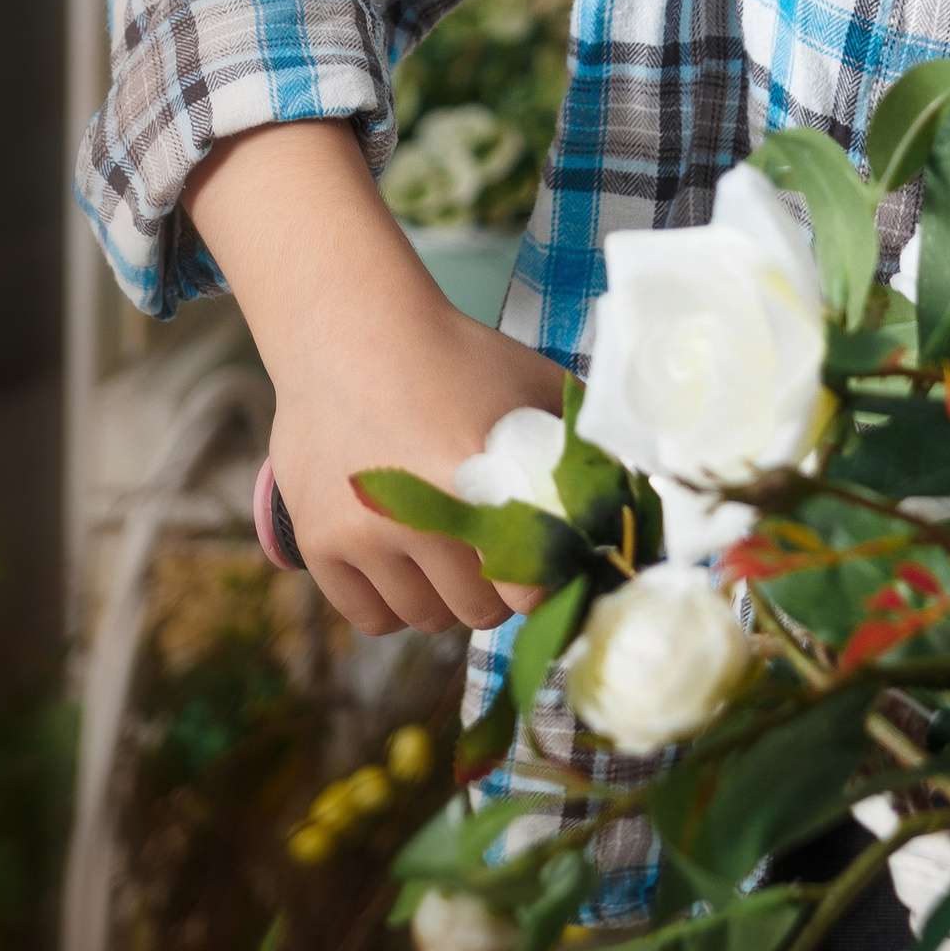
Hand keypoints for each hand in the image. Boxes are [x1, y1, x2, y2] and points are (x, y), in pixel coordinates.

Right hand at [270, 293, 572, 636]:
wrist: (354, 332)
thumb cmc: (456, 359)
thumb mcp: (536, 386)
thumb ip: (585, 447)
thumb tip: (630, 506)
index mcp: (484, 474)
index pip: (531, 588)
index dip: (544, 580)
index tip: (547, 563)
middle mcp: (420, 512)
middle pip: (480, 611)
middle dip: (497, 588)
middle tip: (493, 549)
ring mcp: (363, 532)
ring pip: (426, 619)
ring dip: (445, 596)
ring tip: (447, 548)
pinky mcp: (319, 542)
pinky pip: (372, 618)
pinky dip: (394, 604)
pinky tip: (406, 564)